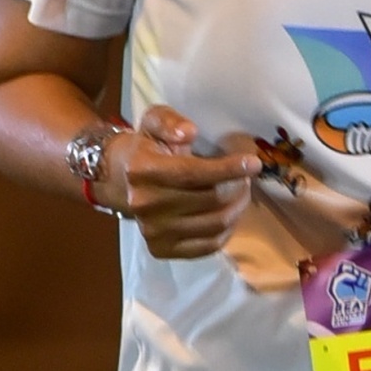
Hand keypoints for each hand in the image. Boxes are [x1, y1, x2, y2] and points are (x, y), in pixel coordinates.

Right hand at [103, 103, 259, 259]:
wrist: (116, 180)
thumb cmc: (144, 147)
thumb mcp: (153, 121)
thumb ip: (169, 121)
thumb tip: (189, 132)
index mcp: (142, 170)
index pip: (194, 173)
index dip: (228, 169)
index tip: (253, 163)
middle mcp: (145, 204)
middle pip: (210, 200)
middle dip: (238, 187)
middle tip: (247, 177)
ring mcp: (152, 231)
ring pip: (214, 224)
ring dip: (237, 208)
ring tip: (241, 193)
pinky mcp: (160, 249)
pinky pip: (208, 246)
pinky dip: (227, 231)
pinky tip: (230, 214)